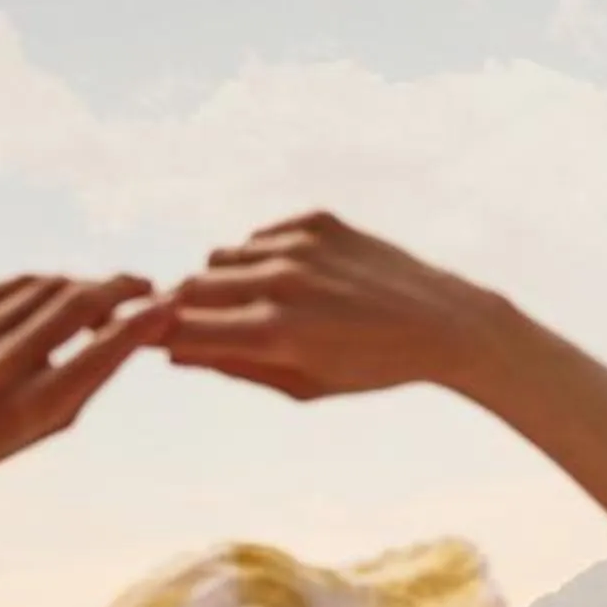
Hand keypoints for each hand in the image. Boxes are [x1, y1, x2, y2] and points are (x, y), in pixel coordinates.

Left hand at [0, 275, 165, 496]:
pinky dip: (45, 287)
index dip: (141, 324)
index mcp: (26, 407)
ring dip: (84, 285)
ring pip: (48, 285)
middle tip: (145, 287)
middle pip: (76, 304)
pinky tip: (56, 297)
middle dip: (120, 288)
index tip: (167, 307)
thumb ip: (87, 381)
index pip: (99, 352)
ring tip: (101, 295)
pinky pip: (15, 283)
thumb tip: (129, 330)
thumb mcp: (46, 427)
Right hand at [168, 211, 503, 400]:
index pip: (180, 327)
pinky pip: (260, 236)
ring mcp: (300, 245)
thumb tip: (173, 352)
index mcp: (274, 332)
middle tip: (208, 325)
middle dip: (188, 308)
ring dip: (228, 281)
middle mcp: (281, 281)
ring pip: (222, 257)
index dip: (163, 335)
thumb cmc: (374, 367)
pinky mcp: (318, 220)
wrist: (446, 323)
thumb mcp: (303, 385)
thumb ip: (235, 367)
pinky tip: (299, 280)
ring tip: (262, 305)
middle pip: (191, 286)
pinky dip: (264, 257)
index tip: (160, 341)